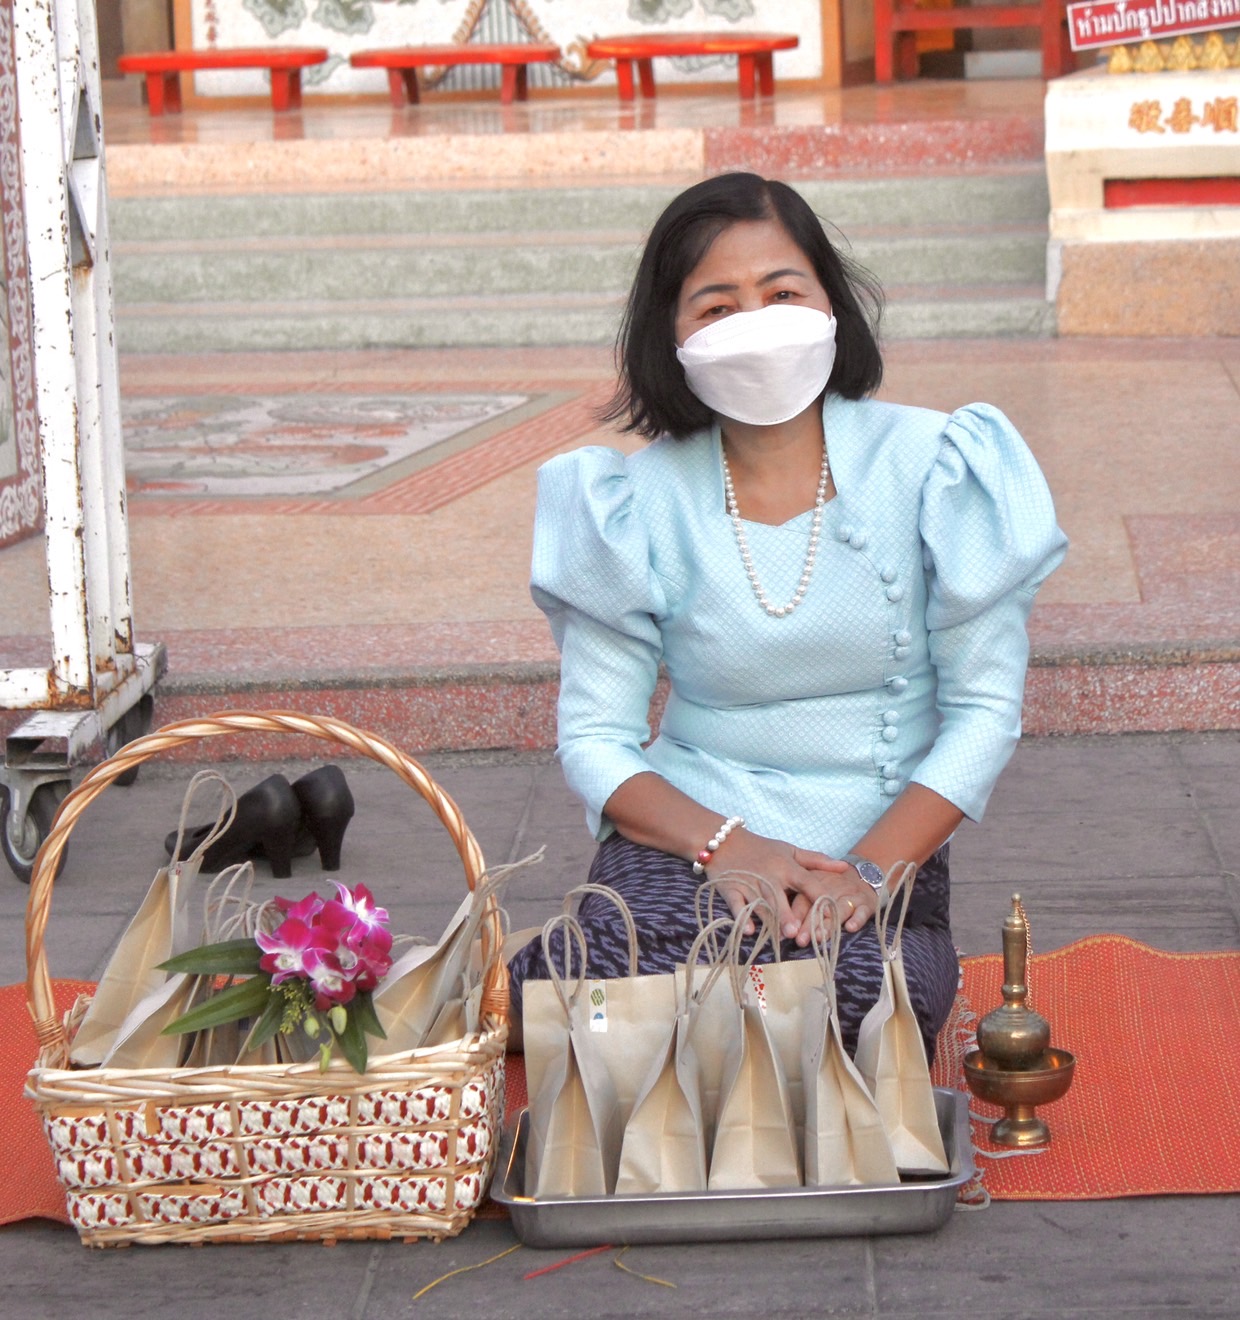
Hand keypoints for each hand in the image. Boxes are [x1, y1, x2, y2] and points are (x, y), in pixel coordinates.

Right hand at [705, 831, 874, 944]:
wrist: (724, 841)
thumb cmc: (762, 848)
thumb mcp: (790, 850)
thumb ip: (817, 860)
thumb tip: (845, 866)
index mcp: (786, 867)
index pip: (806, 882)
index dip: (818, 896)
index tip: (829, 913)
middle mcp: (768, 876)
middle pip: (780, 897)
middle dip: (787, 914)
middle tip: (797, 932)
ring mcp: (748, 883)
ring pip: (760, 904)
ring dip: (769, 919)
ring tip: (780, 936)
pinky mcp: (730, 889)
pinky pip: (736, 905)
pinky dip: (742, 918)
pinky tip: (749, 931)